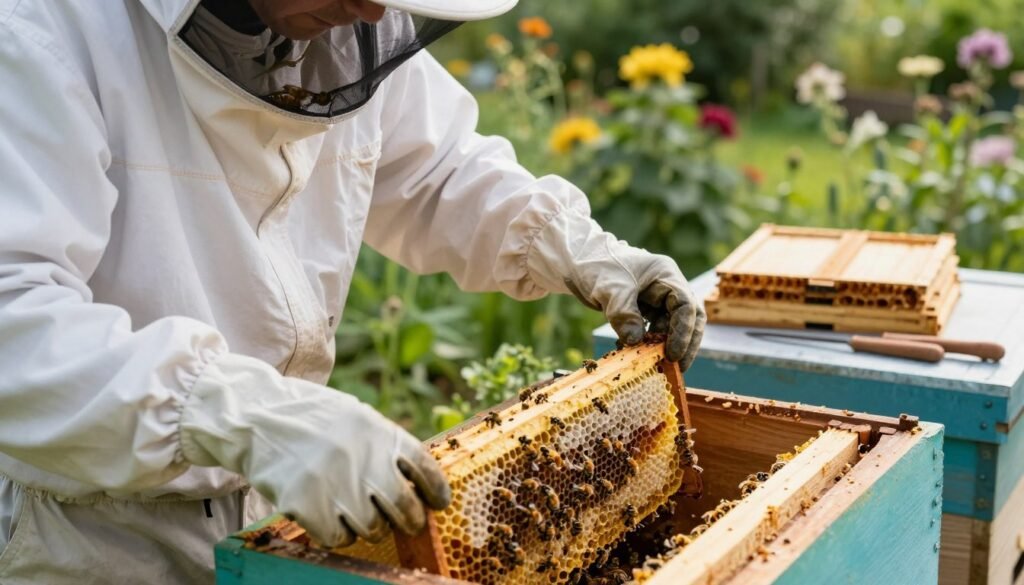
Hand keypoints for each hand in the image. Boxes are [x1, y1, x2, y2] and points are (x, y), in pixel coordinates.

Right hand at [180, 354, 450, 545]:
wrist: (255, 416)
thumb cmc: (310, 418)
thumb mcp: (355, 417)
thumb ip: (384, 443)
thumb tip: (416, 481)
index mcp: (379, 431)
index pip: (424, 466)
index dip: (436, 490)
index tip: (440, 503)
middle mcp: (362, 457)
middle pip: (403, 506)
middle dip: (410, 520)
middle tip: (406, 523)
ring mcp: (335, 482)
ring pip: (372, 527)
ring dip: (370, 526)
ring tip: (355, 512)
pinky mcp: (306, 504)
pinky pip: (338, 537)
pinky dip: (338, 534)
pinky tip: (330, 519)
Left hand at [528, 209, 705, 369]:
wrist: (578, 262)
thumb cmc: (597, 266)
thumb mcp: (610, 288)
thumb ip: (623, 313)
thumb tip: (635, 341)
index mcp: (666, 275)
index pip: (686, 305)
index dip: (683, 332)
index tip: (673, 354)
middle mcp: (667, 286)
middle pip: (689, 318)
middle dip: (686, 343)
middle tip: (679, 369)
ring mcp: (657, 299)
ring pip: (672, 327)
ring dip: (667, 346)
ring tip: (660, 366)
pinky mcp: (645, 310)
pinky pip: (655, 330)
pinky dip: (651, 344)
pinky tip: (642, 356)